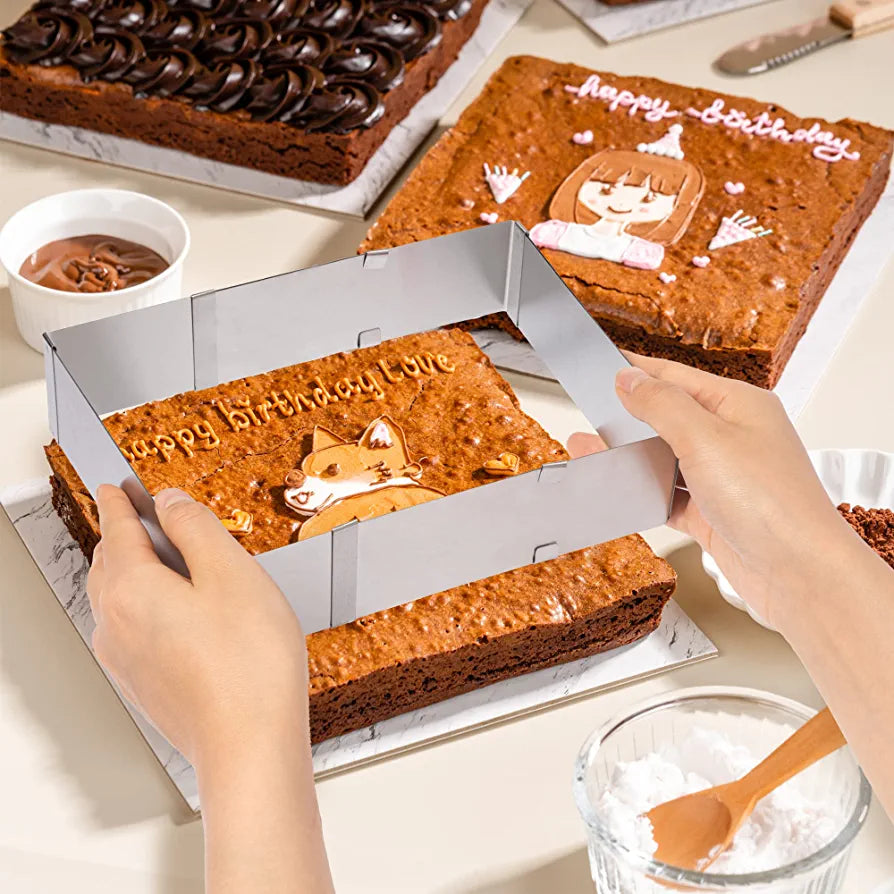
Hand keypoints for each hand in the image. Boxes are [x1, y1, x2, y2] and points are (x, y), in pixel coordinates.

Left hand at [88, 485, 307, 766]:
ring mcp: (127, 661)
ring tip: (170, 560)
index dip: (120, 501)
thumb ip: (197, 528)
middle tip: (145, 517)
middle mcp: (116, 626)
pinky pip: (132, 629)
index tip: (116, 486)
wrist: (250, 747)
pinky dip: (145, 604)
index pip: (117, 529)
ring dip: (135, 571)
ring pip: (118, 599)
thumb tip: (172, 504)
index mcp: (131, 590)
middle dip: (124, 535)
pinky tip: (181, 610)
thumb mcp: (233, 572)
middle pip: (110, 564)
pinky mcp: (145, 685)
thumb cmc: (249, 666)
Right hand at [611, 354, 862, 628]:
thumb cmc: (773, 505)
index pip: (677, 377)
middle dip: (628, 418)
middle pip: (669, 417)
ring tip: (593, 454)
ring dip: (631, 459)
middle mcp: (733, 438)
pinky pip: (669, 496)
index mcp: (740, 406)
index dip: (639, 371)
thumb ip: (661, 405)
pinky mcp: (713, 514)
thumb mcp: (706, 439)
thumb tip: (630, 379)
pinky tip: (622, 493)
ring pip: (665, 459)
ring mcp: (723, 478)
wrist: (799, 574)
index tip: (605, 367)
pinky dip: (644, 495)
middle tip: (592, 414)